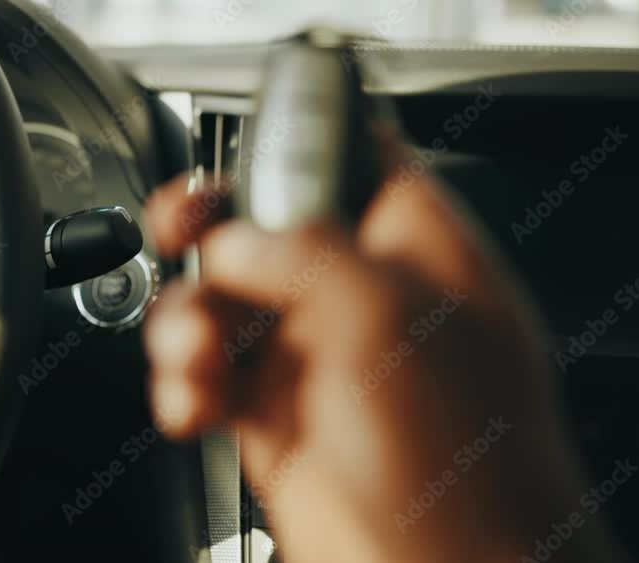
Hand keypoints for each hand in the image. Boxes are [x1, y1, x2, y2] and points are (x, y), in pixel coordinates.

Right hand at [143, 127, 623, 562]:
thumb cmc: (463, 468)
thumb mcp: (389, 322)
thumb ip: (308, 254)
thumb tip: (236, 239)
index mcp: (412, 252)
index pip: (355, 160)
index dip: (294, 145)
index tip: (239, 156)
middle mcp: (359, 294)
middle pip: (264, 225)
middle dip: (208, 229)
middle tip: (175, 230)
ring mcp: (311, 353)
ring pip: (219, 300)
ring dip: (186, 322)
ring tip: (191, 357)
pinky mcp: (270, 410)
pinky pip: (205, 371)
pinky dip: (182, 382)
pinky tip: (189, 403)